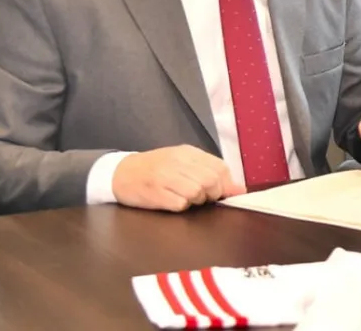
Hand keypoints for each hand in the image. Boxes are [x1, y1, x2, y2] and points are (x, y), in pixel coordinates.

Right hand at [113, 145, 245, 211]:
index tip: (221, 192)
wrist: (120, 173)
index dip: (225, 184)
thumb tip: (239, 190)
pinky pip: (180, 204)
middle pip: (211, 181)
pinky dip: (180, 207)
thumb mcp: (183, 162)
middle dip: (211, 194)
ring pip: (197, 192)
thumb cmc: (156, 169)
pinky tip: (172, 201)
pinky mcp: (155, 194)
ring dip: (196, 200)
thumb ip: (210, 172)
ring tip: (184, 197)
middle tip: (201, 196)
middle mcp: (177, 162)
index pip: (220, 167)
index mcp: (187, 152)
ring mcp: (164, 177)